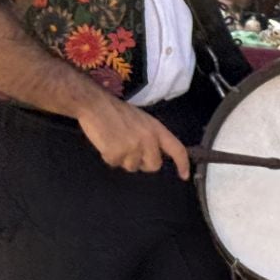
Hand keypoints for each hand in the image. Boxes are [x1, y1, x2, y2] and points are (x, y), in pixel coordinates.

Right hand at [76, 94, 191, 178]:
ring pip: (132, 167)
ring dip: (123, 159)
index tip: (184, 175)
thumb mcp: (142, 120)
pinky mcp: (116, 154)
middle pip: (154, 165)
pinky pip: (115, 164)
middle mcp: (148, 140)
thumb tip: (154, 154)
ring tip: (115, 140)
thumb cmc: (116, 110)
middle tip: (131, 150)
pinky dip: (109, 156)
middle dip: (143, 163)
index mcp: (156, 129)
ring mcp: (132, 148)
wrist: (95, 104)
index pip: (177, 149)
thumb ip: (151, 136)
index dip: (183, 164)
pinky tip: (105, 142)